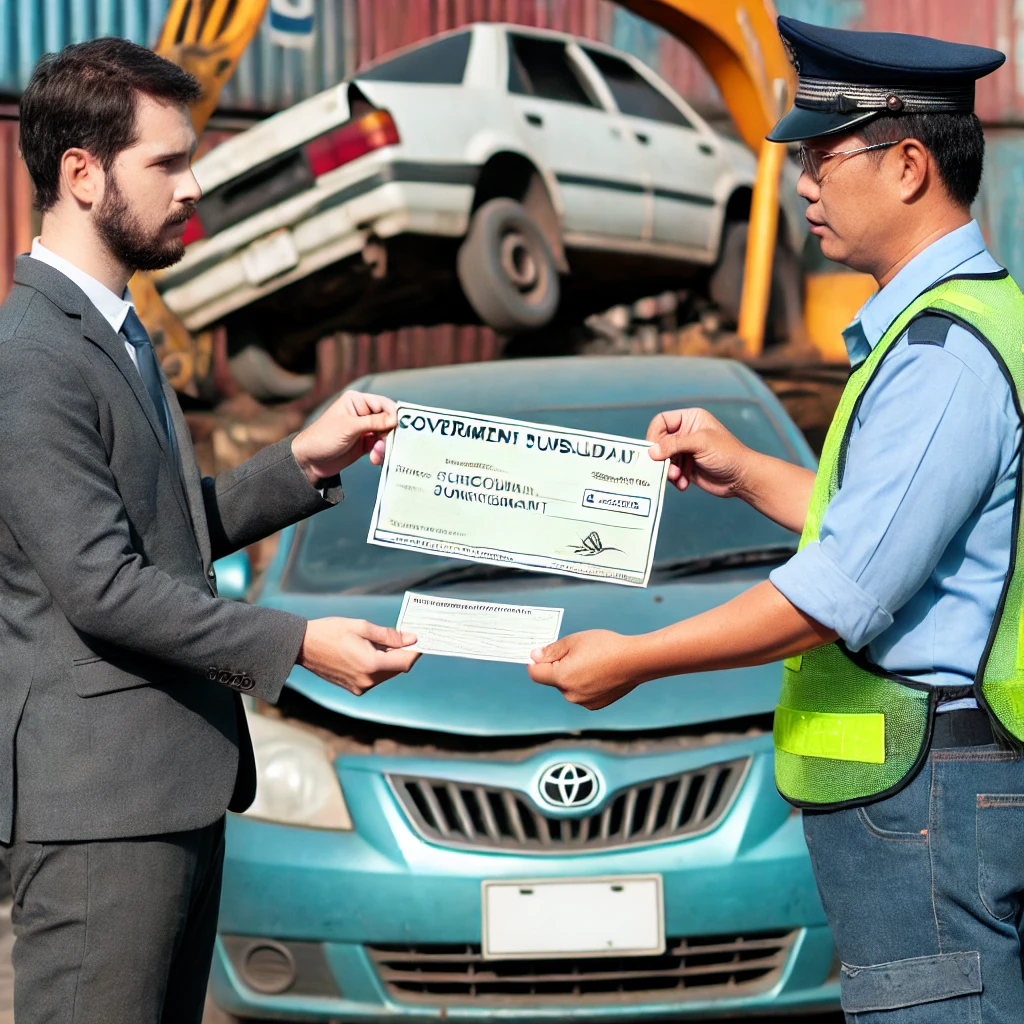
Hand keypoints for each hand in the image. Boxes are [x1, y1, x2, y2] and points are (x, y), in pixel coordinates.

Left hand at [291, 390, 397, 484]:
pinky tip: (374, 459)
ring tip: (376, 454)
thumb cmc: (323, 437)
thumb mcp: (349, 427)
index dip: (393, 415)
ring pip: (386, 435)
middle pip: (388, 421)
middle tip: (384, 445)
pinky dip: (380, 453)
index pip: (384, 404)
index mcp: (357, 401)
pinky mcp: (365, 444)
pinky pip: (381, 447)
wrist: (310, 461)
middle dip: (388, 434)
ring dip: (384, 446)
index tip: (396, 428)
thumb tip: (395, 419)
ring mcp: (365, 430)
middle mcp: (363, 413)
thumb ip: (374, 422)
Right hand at [299, 617, 418, 695]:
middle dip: (403, 653)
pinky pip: (374, 678)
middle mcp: (367, 680)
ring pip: (387, 674)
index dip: (416, 651)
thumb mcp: (362, 627)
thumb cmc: (331, 632)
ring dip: (390, 660)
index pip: (405, 662)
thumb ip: (389, 635)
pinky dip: (378, 666)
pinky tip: (370, 651)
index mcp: (371, 664)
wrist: (303, 647)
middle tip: (404, 636)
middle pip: (397, 669)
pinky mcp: (354, 688)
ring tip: (383, 642)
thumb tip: (411, 639)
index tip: (421, 640)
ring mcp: (360, 687)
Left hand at [528, 630, 641, 709]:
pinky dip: (584, 684)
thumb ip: (550, 650)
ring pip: (568, 687)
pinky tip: (599, 672)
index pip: (535, 673)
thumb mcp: (574, 641)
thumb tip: (534, 656)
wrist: (636, 661)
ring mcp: (583, 702)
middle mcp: (570, 694)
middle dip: (558, 667)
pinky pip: (581, 693)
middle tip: (575, 652)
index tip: (541, 653)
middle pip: (553, 680)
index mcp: (561, 678)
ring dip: (572, 676)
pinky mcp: (596, 705)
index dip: (535, 661)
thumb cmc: (606, 647)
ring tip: (591, 661)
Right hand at [646, 408, 752, 496]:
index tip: (653, 451)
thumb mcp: (700, 443)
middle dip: (662, 457)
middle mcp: (685, 433)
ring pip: (662, 459)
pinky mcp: (685, 467)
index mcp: (690, 419)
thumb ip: (674, 444)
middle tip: (668, 468)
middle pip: (659, 442)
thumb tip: (651, 451)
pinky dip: (674, 479)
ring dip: (668, 470)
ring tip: (678, 478)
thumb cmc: (727, 454)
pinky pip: (669, 471)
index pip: (661, 421)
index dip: (654, 435)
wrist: (741, 478)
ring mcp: (685, 451)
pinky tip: (684, 483)